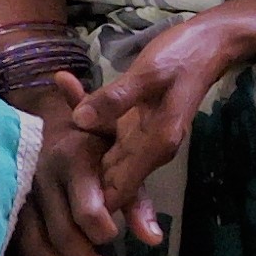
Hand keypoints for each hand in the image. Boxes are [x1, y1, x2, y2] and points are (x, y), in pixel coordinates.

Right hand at [12, 75, 123, 255]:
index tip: (112, 238)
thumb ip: (137, 200)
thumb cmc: (94, 137)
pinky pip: (20, 238)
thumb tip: (153, 240)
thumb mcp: (121, 157)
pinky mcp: (10, 200)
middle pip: (60, 232)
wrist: (48, 114)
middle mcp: (44, 176)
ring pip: (35, 241)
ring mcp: (22, 189)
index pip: (86, 208)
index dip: (100, 231)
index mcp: (75, 159)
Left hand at [70, 2, 255, 243]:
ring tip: (46, 153)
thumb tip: (80, 120)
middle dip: (83, 189)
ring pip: (107, 160)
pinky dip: (87, 126)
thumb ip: (115, 98)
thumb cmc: (182, 57)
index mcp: (154, 145)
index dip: (94, 204)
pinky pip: (107, 136)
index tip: (63, 211)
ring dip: (81, 158)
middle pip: (112, 182)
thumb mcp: (148, 73)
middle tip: (45, 191)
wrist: (210, 44)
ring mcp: (143, 139)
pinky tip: (64, 100)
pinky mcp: (137, 125)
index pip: (120, 189)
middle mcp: (150, 150)